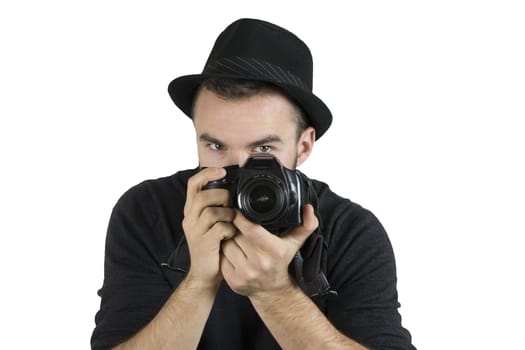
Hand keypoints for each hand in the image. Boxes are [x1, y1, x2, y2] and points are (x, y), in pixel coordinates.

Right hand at [182, 167, 237, 288]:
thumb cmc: (213, 247)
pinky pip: (219, 228)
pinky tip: (231, 234)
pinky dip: (229, 228)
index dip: (207, 174)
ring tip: (233, 221)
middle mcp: (190, 219)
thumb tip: (231, 191)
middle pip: (202, 195)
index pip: (193, 184)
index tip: (222, 171)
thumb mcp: (211, 224)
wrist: (204, 275)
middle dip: (221, 195)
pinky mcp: (204, 243)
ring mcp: (195, 231)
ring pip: (211, 211)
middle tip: (231, 204)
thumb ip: (216, 207)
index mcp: (191, 211)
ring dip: (228, 213)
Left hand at [220, 204, 317, 296]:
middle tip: (234, 224)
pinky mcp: (233, 280)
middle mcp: (259, 263)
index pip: (250, 228)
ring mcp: (245, 273)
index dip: (240, 217)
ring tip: (232, 237)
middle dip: (232, 226)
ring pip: (225, 245)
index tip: (237, 211)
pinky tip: (230, 250)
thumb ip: (306, 224)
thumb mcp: (295, 243)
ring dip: (225, 238)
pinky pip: (220, 258)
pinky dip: (222, 251)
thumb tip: (308, 209)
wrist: (272, 291)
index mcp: (274, 250)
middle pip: (235, 234)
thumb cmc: (281, 262)